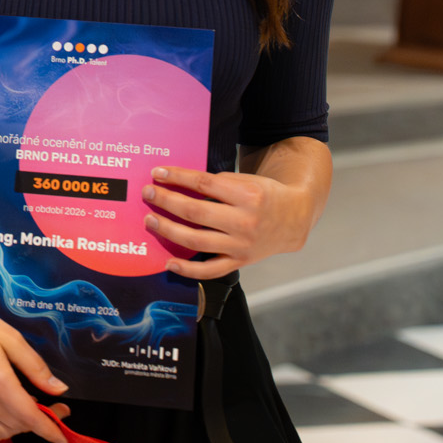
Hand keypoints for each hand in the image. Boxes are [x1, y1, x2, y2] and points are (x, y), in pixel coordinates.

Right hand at [0, 287, 70, 442]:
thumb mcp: (9, 336)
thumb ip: (34, 365)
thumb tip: (58, 388)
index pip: (31, 418)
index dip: (51, 431)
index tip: (64, 440)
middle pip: (19, 426)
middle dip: (41, 423)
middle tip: (53, 406)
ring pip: (2, 432)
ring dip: (20, 427)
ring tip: (29, 408)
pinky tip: (5, 418)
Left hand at [143, 165, 317, 278]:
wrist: (294, 218)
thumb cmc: (265, 195)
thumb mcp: (247, 181)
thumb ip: (217, 183)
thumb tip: (179, 182)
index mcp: (248, 195)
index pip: (203, 184)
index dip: (177, 177)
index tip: (158, 173)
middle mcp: (245, 221)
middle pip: (195, 212)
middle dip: (166, 201)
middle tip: (148, 193)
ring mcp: (242, 245)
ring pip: (197, 240)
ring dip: (168, 230)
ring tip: (150, 221)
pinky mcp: (241, 261)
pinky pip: (210, 270)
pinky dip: (187, 269)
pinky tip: (168, 262)